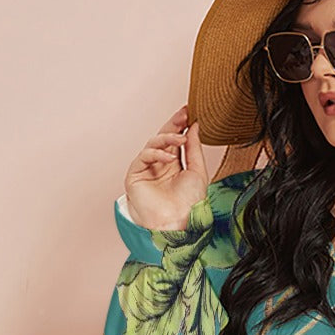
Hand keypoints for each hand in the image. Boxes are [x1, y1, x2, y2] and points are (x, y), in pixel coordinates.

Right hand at [124, 104, 209, 229]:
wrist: (176, 223)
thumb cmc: (188, 204)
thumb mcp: (197, 172)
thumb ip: (195, 149)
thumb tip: (194, 127)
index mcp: (174, 164)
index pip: (176, 139)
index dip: (182, 125)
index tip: (190, 112)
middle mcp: (160, 164)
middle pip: (164, 137)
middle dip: (174, 124)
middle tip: (183, 114)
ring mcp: (147, 168)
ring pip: (154, 143)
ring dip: (168, 137)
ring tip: (181, 137)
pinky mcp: (136, 174)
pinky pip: (145, 156)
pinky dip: (157, 153)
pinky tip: (169, 157)